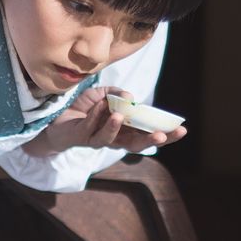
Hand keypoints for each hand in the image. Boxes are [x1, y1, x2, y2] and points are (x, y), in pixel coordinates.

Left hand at [21, 86, 186, 157]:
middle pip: (135, 145)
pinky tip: (99, 105)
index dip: (165, 134)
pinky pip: (89, 126)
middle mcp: (113, 138)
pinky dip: (95, 114)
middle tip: (161, 135)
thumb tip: (129, 98)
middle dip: (149, 141)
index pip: (148, 134)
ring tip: (121, 116)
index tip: (182, 129)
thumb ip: (117, 95)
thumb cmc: (86, 106)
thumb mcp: (104, 95)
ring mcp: (96, 139)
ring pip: (109, 139)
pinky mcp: (80, 137)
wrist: (58, 114)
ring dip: (116, 127)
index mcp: (125, 129)